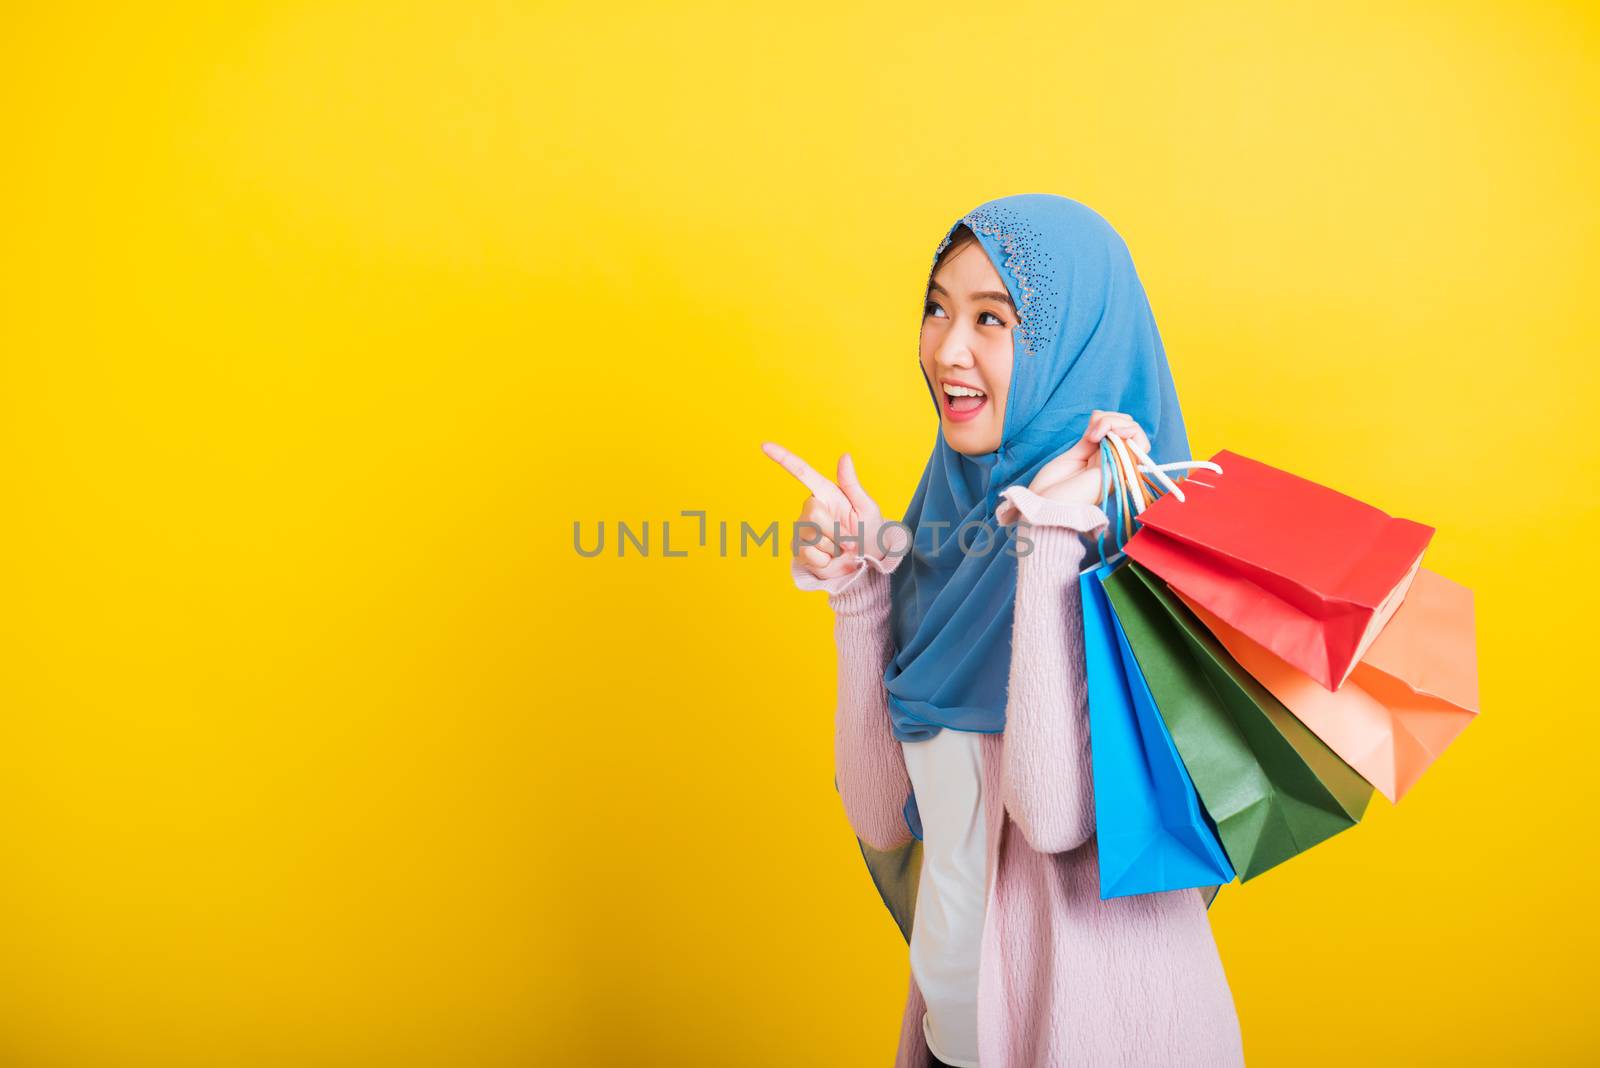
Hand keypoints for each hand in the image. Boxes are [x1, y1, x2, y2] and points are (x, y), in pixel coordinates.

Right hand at [761, 441, 905, 580]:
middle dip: (835, 530)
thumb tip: (844, 455)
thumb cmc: (869, 533)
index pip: (801, 472)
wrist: (865, 565)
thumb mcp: (867, 508)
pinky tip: (830, 558)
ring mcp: (802, 529)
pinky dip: (825, 559)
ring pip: (811, 535)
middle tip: (848, 539)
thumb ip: (852, 484)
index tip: (764, 445)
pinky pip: (808, 553)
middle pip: (813, 514)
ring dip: (833, 546)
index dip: (783, 458)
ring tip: (840, 548)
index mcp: (826, 493)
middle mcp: (811, 508)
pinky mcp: (798, 549)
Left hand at [995, 410, 1150, 523]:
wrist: (1044, 508)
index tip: (1088, 431)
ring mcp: (1119, 467)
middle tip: (1091, 432)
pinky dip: (1121, 428)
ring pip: (1136, 432)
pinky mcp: (1120, 469)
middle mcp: (1115, 464)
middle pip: (1131, 429)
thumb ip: (1090, 441)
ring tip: (1094, 433)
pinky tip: (1100, 434)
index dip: (1108, 421)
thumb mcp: (1073, 456)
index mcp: (1103, 462)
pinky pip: (1138, 443)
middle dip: (1111, 418)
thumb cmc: (1052, 489)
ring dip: (1114, 421)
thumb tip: (1102, 422)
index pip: (1122, 432)